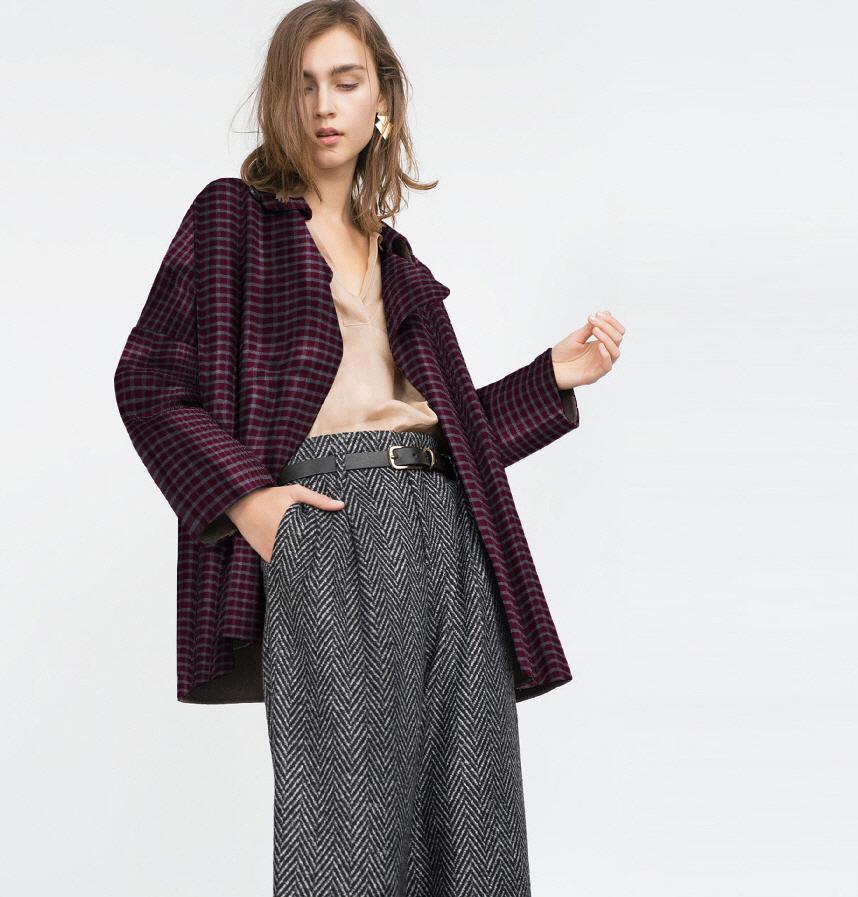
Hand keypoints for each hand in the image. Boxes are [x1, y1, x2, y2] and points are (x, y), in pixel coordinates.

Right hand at [228, 484, 345, 562]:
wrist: (242, 502)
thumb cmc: (271, 496)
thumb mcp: (295, 492)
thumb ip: (318, 499)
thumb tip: (341, 505)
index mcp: (292, 526)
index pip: (314, 544)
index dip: (324, 549)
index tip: (334, 551)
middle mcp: (281, 541)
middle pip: (305, 557)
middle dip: (316, 558)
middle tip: (329, 560)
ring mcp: (272, 550)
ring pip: (293, 563)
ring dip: (303, 563)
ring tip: (315, 562)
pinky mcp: (265, 555)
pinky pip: (281, 564)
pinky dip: (289, 564)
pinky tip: (298, 562)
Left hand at [551, 309, 624, 388]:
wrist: (551, 369)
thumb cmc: (563, 354)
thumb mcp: (576, 337)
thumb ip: (590, 327)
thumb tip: (606, 312)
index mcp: (601, 343)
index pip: (616, 331)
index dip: (611, 321)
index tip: (598, 314)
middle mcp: (603, 354)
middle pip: (618, 339)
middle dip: (609, 327)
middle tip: (594, 321)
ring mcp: (600, 364)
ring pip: (616, 352)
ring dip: (607, 338)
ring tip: (595, 330)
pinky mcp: (595, 375)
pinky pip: (607, 366)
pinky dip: (606, 355)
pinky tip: (598, 345)